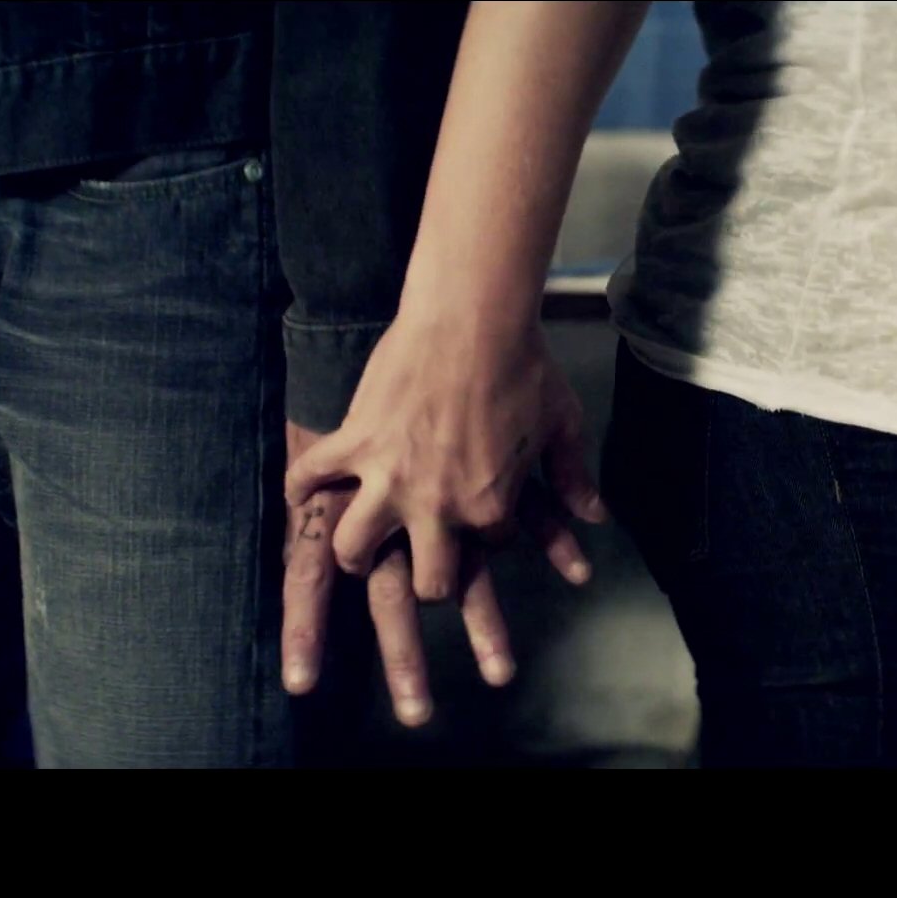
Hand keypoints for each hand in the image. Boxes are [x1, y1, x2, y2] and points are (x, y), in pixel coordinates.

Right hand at [282, 315, 606, 724]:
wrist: (477, 315)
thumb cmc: (526, 367)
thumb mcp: (561, 425)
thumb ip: (574, 477)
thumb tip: (598, 517)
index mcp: (489, 507)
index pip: (487, 549)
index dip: (487, 533)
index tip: (483, 514)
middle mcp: (436, 506)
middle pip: (428, 582)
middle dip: (429, 581)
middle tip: (422, 565)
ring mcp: (390, 477)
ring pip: (355, 546)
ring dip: (356, 553)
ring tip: (355, 549)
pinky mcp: (355, 441)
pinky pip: (311, 476)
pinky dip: (301, 486)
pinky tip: (298, 495)